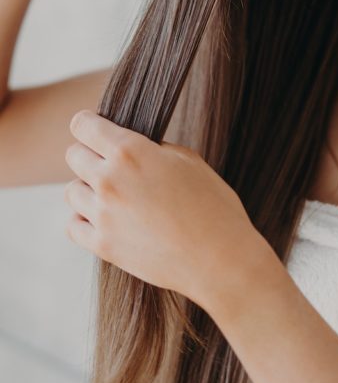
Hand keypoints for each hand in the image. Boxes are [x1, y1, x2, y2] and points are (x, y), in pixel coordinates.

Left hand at [63, 109, 260, 308]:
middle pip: (73, 155)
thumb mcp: (189, 160)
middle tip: (112, 163)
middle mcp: (110, 180)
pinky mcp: (102, 246)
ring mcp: (103, 215)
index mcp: (131, 151)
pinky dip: (85, 219)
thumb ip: (155, 148)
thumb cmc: (212, 205)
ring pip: (72, 190)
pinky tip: (107, 218)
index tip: (96, 130)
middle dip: (89, 154)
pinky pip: (74, 225)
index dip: (89, 124)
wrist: (220, 258)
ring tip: (115, 195)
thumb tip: (137, 148)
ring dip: (89, 188)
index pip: (83, 125)